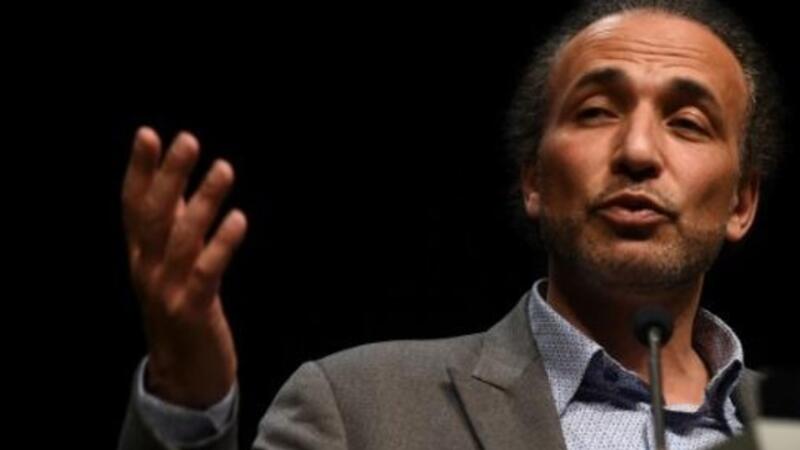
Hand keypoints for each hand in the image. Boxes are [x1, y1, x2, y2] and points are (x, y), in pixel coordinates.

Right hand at [122, 127, 246, 407]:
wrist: (184, 375)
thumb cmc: (182, 308)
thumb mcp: (170, 264)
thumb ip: (171, 225)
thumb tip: (173, 182)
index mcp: (141, 255)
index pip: (133, 206)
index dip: (139, 170)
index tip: (148, 134)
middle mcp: (147, 269)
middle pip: (154, 216)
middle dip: (169, 176)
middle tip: (188, 140)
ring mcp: (167, 291)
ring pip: (182, 240)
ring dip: (202, 202)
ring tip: (224, 169)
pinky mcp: (193, 310)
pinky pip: (206, 273)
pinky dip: (221, 244)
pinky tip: (239, 219)